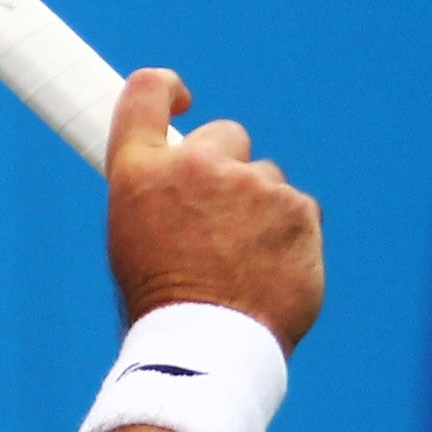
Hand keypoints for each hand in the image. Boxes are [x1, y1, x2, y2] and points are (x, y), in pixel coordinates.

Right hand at [104, 69, 324, 351]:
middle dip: (227, 168)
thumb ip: (161, 191)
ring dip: (259, 208)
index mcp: (140, 171)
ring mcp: (251, 184)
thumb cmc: (162, 300)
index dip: (168, 88)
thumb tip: (185, 176)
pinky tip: (268, 270)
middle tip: (218, 221)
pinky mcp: (297, 208)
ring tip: (242, 261)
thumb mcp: (134, 235)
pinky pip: (297, 210)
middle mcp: (195, 165)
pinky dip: (288, 235)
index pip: (148, 92)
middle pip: (224, 135)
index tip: (184, 99)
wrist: (207, 343)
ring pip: (266, 179)